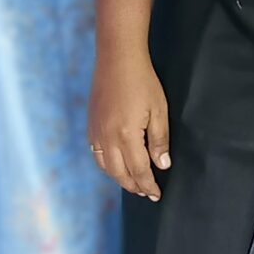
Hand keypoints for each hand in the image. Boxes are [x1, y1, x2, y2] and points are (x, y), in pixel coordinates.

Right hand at [87, 50, 170, 201]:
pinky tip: (116, 165)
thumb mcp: (159, 110)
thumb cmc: (142, 82)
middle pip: (120, 174)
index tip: (157, 194)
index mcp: (126, 136)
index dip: (148, 185)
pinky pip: (96, 154)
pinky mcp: (91, 125)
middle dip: (134, 186)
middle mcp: (107, 138)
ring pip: (105, 167)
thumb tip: (162, 165)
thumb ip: (159, 140)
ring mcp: (96, 132)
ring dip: (120, 178)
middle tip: (146, 193)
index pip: (139, 171)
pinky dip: (107, 166)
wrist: (117, 59)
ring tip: (133, 183)